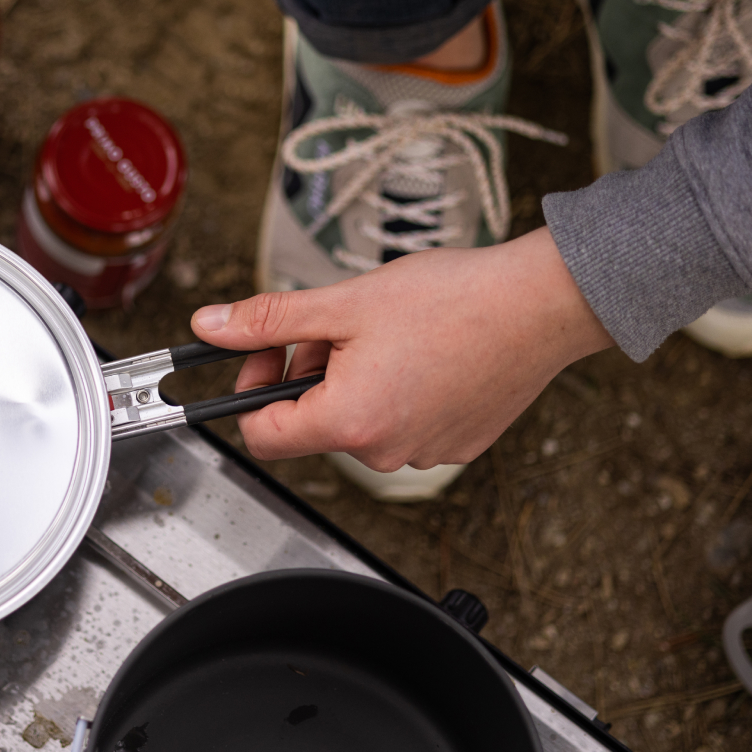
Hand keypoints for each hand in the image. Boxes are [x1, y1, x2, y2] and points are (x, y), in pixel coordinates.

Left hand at [191, 227, 612, 469]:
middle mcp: (386, 451)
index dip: (250, 389)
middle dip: (306, 373)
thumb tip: (209, 327)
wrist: (541, 303)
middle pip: (311, 424)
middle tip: (330, 326)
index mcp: (350, 422)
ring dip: (350, 380)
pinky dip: (396, 389)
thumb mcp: (343, 302)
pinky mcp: (457, 443)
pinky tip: (420, 349)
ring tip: (383, 331)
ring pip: (357, 421)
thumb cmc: (452, 299)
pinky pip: (403, 423)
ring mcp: (425, 452)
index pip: (262, 434)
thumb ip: (269, 320)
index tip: (263, 354)